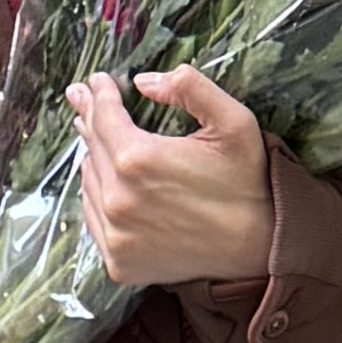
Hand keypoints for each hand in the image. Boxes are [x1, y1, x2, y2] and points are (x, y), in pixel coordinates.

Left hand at [69, 68, 275, 293]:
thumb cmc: (248, 183)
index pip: (103, 116)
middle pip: (92, 147)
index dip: (99, 94)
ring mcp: (115, 234)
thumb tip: (143, 82)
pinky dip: (97, 196)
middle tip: (82, 99)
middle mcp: (117, 200)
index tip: (95, 81)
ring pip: (89, 180)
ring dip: (94, 157)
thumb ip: (191, 89)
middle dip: (90, 118)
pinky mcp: (117, 261)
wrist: (259, 249)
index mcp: (138, 159)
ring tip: (99, 140)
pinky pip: (93, 217)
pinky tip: (108, 183)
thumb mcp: (234, 123)